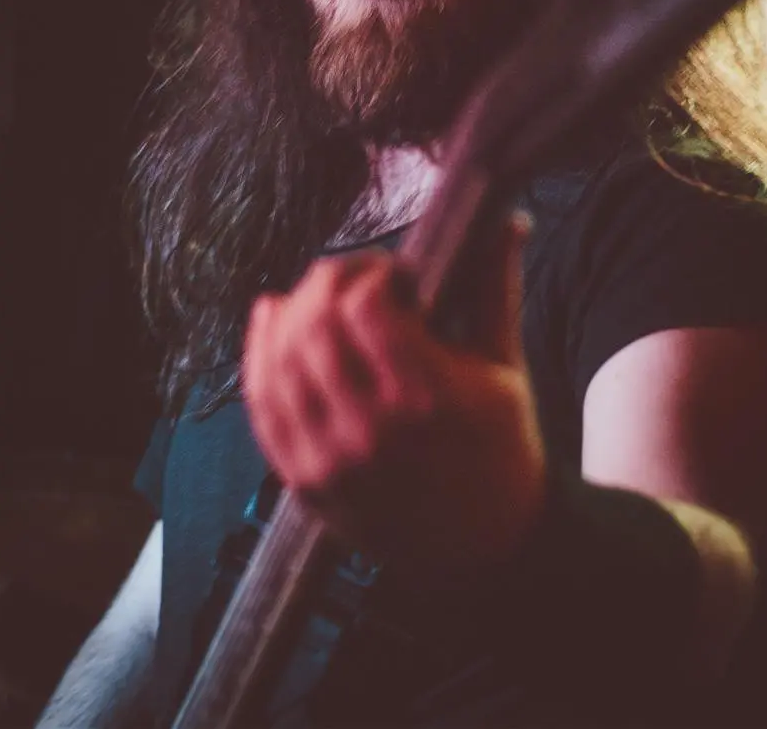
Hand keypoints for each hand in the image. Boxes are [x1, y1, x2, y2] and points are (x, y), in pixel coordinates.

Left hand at [242, 212, 545, 572]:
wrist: (487, 546)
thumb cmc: (502, 449)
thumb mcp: (506, 369)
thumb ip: (494, 288)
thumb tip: (506, 220)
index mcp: (429, 398)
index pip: (363, 306)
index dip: (370, 272)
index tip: (392, 273)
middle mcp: (372, 432)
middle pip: (314, 326)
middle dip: (327, 281)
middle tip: (351, 275)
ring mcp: (330, 462)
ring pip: (278, 361)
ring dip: (290, 313)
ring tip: (317, 298)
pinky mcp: (303, 482)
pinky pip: (261, 405)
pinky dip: (259, 355)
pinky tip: (273, 322)